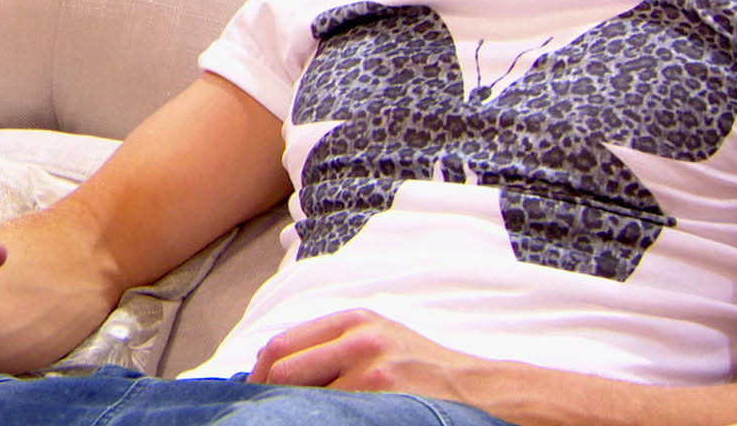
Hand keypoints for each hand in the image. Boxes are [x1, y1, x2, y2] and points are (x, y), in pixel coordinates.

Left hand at [249, 309, 500, 404]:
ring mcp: (372, 370)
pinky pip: (334, 414)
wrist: (483, 392)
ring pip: (306, 398)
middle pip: (284, 369)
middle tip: (264, 415)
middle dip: (268, 395)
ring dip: (296, 412)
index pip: (282, 345)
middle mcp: (359, 339)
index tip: (253, 394)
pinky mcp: (384, 397)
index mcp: (354, 321)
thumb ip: (333, 347)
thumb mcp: (381, 340)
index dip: (259, 374)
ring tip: (293, 419)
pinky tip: (330, 422)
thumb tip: (274, 370)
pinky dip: (325, 419)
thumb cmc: (426, 371)